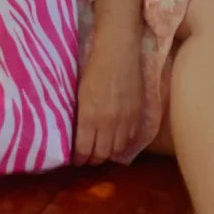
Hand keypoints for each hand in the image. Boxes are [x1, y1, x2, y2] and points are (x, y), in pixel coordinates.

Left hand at [72, 37, 142, 166]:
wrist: (118, 53)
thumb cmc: (93, 69)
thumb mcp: (80, 94)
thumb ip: (80, 116)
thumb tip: (78, 134)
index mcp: (89, 117)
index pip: (84, 149)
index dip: (80, 159)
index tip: (77, 161)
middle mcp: (108, 123)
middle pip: (101, 154)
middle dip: (93, 160)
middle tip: (88, 159)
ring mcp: (125, 120)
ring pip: (117, 149)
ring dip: (108, 153)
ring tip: (102, 151)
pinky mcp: (137, 114)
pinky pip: (130, 138)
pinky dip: (122, 142)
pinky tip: (117, 140)